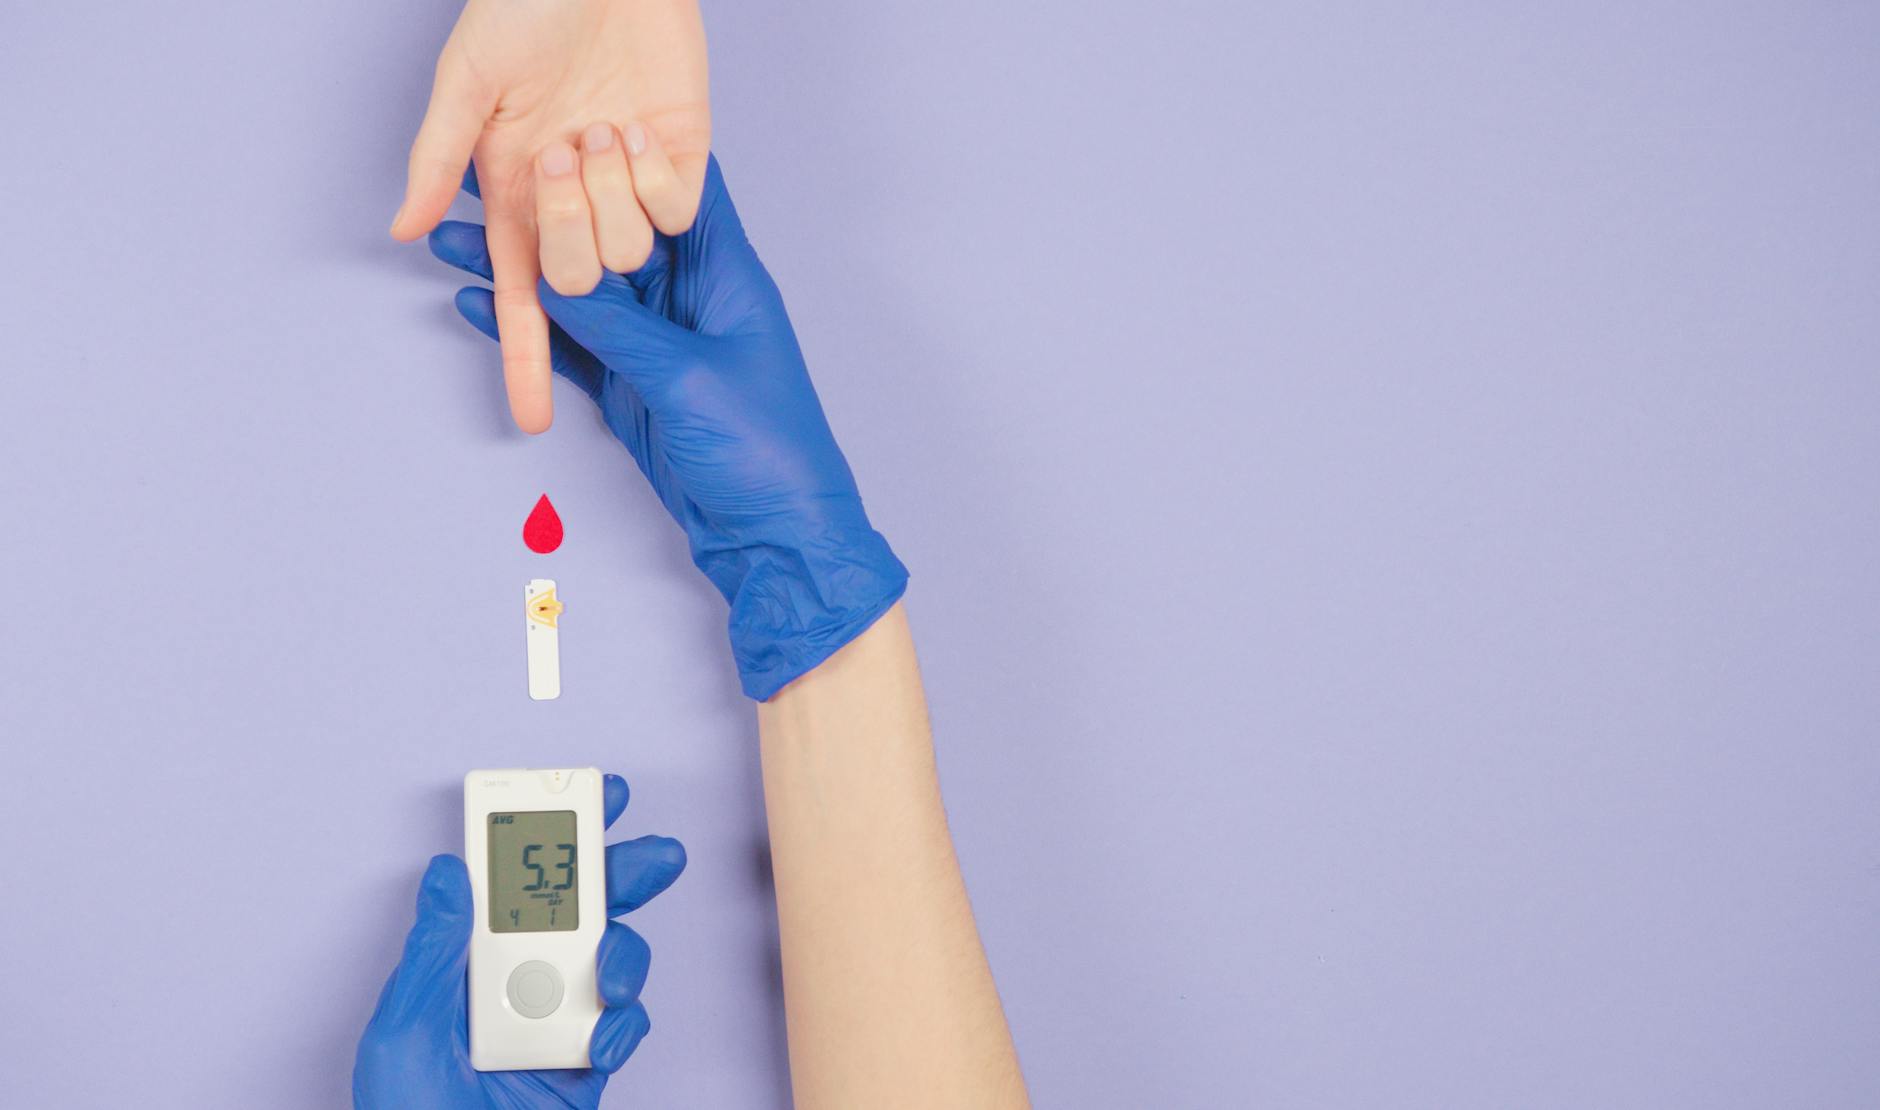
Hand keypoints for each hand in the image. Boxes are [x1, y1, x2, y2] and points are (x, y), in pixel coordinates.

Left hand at [353, 775, 685, 1108]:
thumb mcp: (404, 1029)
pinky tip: (603, 1042)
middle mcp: (514, 984)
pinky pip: (623, 1028)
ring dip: (626, 958)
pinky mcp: (584, 1066)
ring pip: (612, 961)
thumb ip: (433, 950)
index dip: (551, 836)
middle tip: (655, 856)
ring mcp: (554, 1023)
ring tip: (613, 980)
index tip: (588, 795)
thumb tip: (446, 872)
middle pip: (581, 910)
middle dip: (623, 874)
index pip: (511, 883)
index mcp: (464, 963)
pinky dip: (624, 1029)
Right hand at [391, 0, 710, 433]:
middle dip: (570, 231)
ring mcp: (632, 183)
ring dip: (611, 193)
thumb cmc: (525, 6)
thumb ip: (438, 158)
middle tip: (560, 155)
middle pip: (582, 280)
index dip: (527, 358)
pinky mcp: (686, 161)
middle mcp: (577, 199)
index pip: (526, 296)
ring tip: (599, 124)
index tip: (526, 419)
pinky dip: (658, 180)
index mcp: (520, 190)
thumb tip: (403, 229)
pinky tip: (641, 129)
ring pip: (631, 251)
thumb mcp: (467, 81)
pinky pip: (678, 213)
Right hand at [427, 157, 907, 699]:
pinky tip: (477, 302)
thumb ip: (618, 326)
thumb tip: (552, 279)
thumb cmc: (766, 451)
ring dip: (520, 268)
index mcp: (723, 274)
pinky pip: (573, 342)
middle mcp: (688, 296)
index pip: (672, 192)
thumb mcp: (685, 378)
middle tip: (477, 178)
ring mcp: (657, 340)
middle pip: (609, 234)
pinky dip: (529, 326)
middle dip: (547, 207)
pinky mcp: (634, 384)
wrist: (779, 536)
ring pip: (579, 289)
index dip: (622, 159)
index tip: (562, 123)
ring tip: (451, 240)